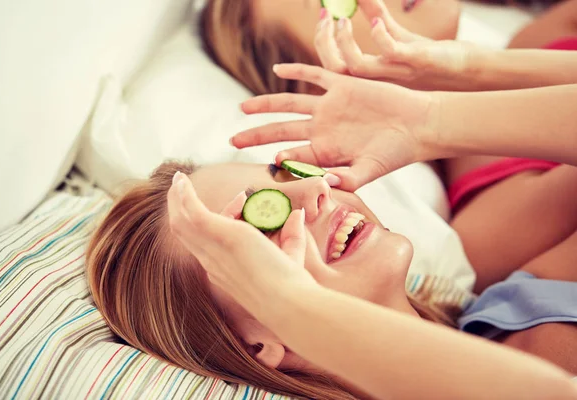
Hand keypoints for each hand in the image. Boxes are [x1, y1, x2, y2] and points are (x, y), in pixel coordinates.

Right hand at [167, 172, 320, 320]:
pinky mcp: (221, 236)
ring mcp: (213, 249)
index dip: (226, 212)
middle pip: (186, 232)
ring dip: (177, 200)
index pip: (213, 238)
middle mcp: (211, 262)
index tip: (244, 198)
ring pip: (182, 223)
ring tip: (177, 180)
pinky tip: (182, 181)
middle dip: (180, 208)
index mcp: (221, 269)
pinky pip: (192, 213)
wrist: (288, 301)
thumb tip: (297, 214)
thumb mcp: (290, 255)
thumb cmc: (291, 286)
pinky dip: (185, 196)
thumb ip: (292, 235)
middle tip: (179, 188)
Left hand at [232, 64, 439, 190]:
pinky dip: (296, 71)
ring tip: (241, 108)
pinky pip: (314, 75)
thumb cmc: (397, 153)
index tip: (267, 163)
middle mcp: (322, 129)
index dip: (277, 160)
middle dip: (255, 136)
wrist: (419, 125)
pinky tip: (276, 70)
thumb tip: (323, 184)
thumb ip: (347, 179)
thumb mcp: (371, 171)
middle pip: (280, 131)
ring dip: (265, 104)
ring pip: (289, 103)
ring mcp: (329, 107)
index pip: (292, 156)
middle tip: (232, 141)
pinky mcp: (342, 86)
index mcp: (325, 151)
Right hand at [316, 0, 477, 90]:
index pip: (332, 66)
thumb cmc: (431, 57)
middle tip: (328, 17)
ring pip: (356, 67)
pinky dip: (379, 37)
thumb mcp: (400, 38)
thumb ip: (380, 19)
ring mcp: (396, 74)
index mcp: (370, 78)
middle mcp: (378, 81)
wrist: (466, 70)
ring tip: (343, 20)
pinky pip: (390, 53)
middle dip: (324, 42)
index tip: (325, 16)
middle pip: (335, 69)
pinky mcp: (416, 63)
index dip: (323, 41)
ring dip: (344, 43)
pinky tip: (377, 22)